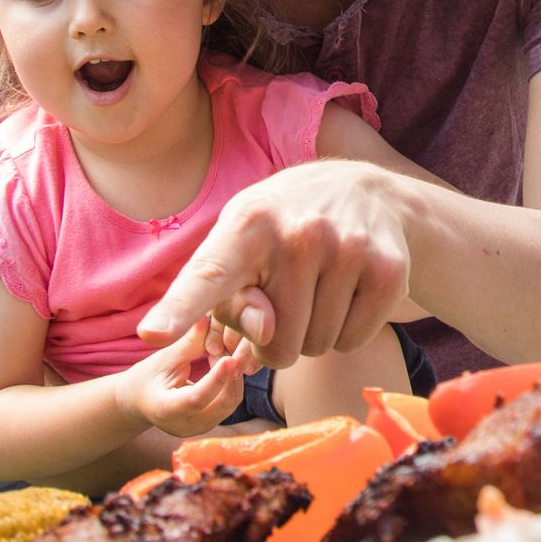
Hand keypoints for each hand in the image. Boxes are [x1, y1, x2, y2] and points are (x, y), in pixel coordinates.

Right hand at [115, 318, 249, 437]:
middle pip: (222, 403)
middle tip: (228, 348)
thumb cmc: (148, 376)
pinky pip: (230, 404)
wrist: (139, 400)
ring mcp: (199, 428)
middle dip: (230, 374)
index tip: (229, 358)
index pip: (196, 398)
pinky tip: (226, 365)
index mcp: (165, 410)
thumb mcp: (164, 358)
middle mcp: (185, 425)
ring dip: (234, 378)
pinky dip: (232, 383)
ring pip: (230, 404)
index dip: (216, 379)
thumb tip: (207, 318)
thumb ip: (187, 343)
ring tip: (225, 354)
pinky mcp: (210, 424)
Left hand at [139, 161, 410, 368]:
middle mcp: (299, 233)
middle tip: (289, 294)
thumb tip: (266, 335)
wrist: (370, 194)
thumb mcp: (243, 243)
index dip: (179, 308)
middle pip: (275, 344)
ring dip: (313, 333)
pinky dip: (347, 331)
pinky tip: (349, 292)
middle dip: (278, 338)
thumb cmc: (285, 227)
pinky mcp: (389, 271)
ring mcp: (349, 250)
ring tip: (319, 287)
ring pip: (316, 346)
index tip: (152, 334)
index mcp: (248, 224)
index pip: (209, 275)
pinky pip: (352, 341)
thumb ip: (230, 297)